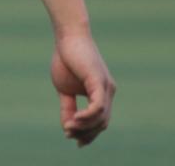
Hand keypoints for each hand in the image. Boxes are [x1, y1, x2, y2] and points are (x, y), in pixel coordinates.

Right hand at [51, 32, 114, 147]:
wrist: (67, 36)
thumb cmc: (66, 59)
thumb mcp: (65, 90)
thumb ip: (68, 108)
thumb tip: (68, 127)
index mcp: (102, 93)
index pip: (100, 121)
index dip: (88, 133)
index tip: (72, 138)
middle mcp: (109, 90)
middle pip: (102, 123)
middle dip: (86, 133)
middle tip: (69, 134)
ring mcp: (106, 86)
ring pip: (101, 118)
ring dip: (84, 127)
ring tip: (68, 127)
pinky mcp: (99, 81)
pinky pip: (98, 107)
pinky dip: (87, 117)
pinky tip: (74, 119)